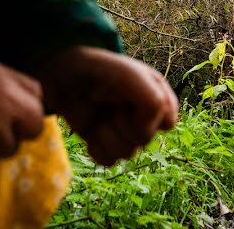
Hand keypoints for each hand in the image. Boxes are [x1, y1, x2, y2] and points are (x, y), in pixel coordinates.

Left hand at [37, 46, 177, 165]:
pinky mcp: (106, 145)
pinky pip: (109, 161)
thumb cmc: (101, 72)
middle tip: (109, 103)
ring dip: (107, 134)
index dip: (148, 116)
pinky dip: (97, 148)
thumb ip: (153, 101)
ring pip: (126, 154)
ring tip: (99, 115)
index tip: (130, 96)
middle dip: (122, 123)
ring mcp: (125, 133)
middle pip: (144, 140)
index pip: (167, 123)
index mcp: (159, 99)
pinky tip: (92, 130)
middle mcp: (145, 118)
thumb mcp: (132, 77)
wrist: (66, 77)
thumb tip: (147, 134)